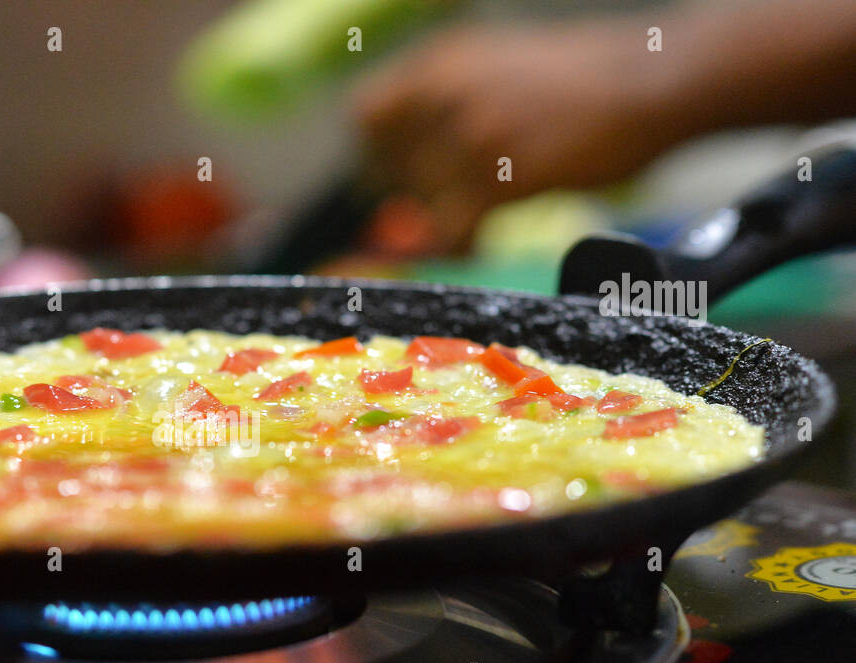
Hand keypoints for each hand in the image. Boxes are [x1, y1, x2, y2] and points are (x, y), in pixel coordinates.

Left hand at [354, 17, 688, 251]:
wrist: (655, 80)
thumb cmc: (587, 76)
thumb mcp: (503, 61)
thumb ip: (454, 96)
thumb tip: (417, 144)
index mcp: (443, 59)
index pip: (367, 113)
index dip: (377, 149)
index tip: (394, 170)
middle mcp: (447, 91)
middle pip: (391, 164)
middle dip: (412, 189)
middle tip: (444, 199)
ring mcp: (473, 134)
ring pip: (422, 198)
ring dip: (442, 214)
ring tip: (474, 216)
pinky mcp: (501, 178)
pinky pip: (452, 229)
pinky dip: (460, 244)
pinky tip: (477, 240)